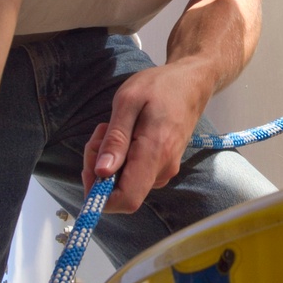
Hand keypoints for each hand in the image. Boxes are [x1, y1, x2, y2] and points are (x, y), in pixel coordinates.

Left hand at [82, 59, 211, 211]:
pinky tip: (124, 133)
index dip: (100, 195)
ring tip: (113, 127)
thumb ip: (115, 139)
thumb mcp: (128, 101)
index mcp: (155, 154)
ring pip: (124, 182)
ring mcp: (164, 170)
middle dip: (99, 168)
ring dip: (109, 160)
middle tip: (100, 133)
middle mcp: (162, 170)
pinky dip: (121, 158)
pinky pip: (134, 173)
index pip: (126, 199)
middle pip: (119, 192)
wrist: (191, 82)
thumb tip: (101, 172)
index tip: (91, 166)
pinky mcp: (163, 167)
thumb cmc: (160, 86)